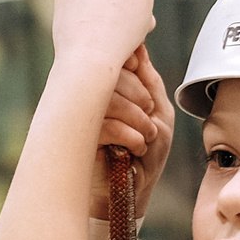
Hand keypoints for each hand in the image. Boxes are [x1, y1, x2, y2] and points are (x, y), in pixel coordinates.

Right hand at [92, 47, 172, 215]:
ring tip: (147, 134)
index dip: (128, 60)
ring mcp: (83, 119)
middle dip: (138, 93)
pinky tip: (136, 147)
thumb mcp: (159, 112)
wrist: (131, 193)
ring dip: (135, 116)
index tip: (142, 76)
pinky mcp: (80, 140)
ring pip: (107, 99)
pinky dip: (127, 134)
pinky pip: (103, 125)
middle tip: (150, 113)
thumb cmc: (144, 155)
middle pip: (109, 75)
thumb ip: (149, 81)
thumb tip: (138, 47)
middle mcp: (91, 100)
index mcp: (107, 89)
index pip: (111, 59)